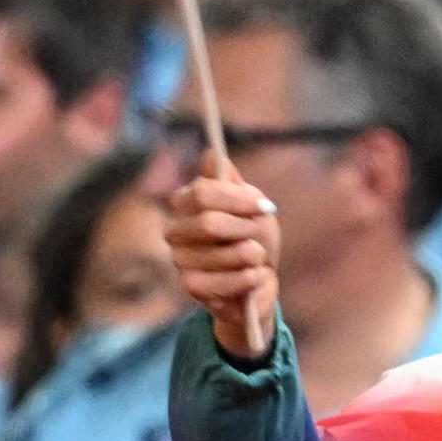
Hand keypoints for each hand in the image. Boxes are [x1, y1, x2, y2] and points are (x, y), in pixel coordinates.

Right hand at [163, 165, 284, 361]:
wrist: (259, 281)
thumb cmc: (253, 237)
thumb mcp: (251, 204)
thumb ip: (232, 183)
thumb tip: (211, 153)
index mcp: (185, 202)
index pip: (203, 192)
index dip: (238, 199)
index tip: (266, 207)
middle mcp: (175, 230)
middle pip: (210, 223)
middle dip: (247, 229)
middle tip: (259, 234)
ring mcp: (180, 260)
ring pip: (224, 254)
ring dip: (252, 255)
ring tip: (256, 257)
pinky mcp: (192, 287)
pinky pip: (225, 281)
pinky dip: (249, 278)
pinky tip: (254, 276)